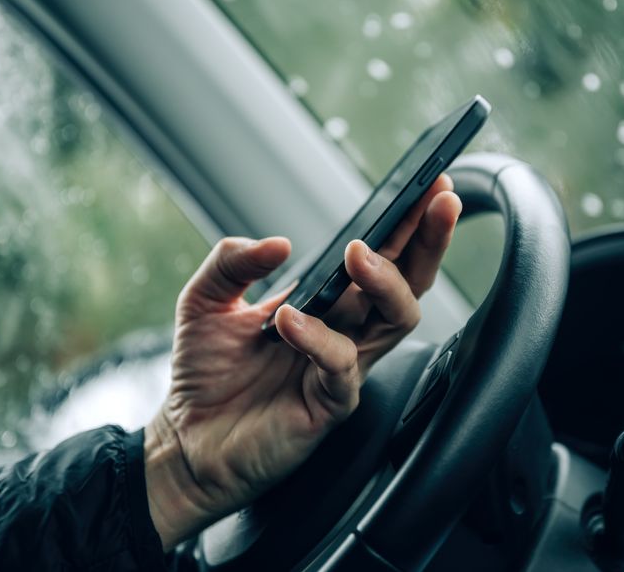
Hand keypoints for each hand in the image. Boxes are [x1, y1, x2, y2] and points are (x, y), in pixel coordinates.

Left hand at [144, 175, 461, 549]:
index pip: (380, 257)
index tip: (426, 181)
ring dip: (385, 281)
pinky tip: (290, 320)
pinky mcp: (330, 403)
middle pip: (409, 282)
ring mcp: (343, 367)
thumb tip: (278, 244)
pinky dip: (319, 338)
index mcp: (328, 304)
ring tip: (359, 253)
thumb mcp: (205, 300)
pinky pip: (341, 365)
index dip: (406, 222)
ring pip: (395, 320)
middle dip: (428, 240)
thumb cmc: (206, 373)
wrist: (186, 440)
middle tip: (437, 200)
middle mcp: (347, 332)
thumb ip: (233, 262)